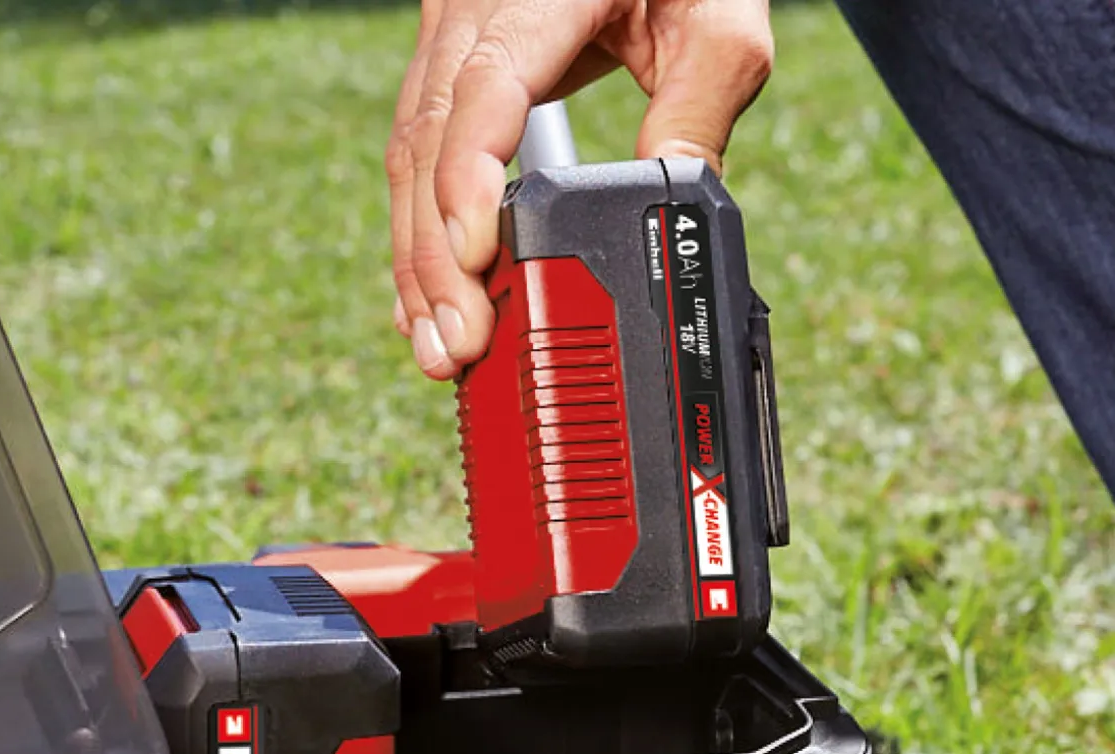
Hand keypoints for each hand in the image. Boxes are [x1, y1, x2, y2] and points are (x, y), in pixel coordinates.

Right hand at [387, 0, 773, 379]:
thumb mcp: (718, 20)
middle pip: (429, 143)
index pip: (484, 88)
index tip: (474, 260)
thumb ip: (699, 108)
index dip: (470, 180)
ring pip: (410, 159)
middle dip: (438, 259)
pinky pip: (419, 156)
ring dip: (419, 261)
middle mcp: (472, 11)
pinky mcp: (450, 73)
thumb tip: (668, 205)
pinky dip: (421, 233)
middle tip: (459, 344)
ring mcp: (450, 40)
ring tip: (440, 344)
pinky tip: (427, 295)